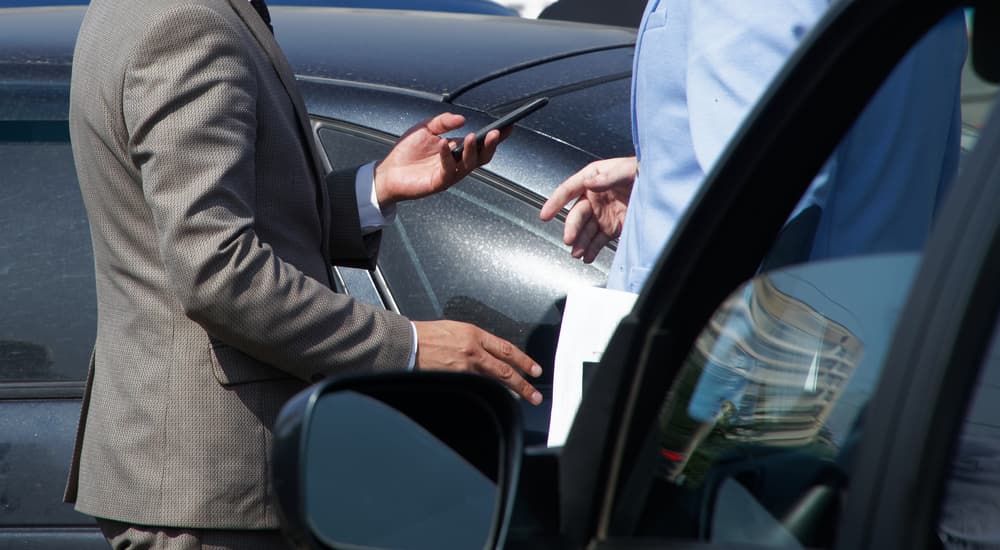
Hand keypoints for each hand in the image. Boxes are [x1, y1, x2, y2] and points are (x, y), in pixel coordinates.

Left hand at [373, 113, 509, 207]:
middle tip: (496, 132)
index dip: (496, 136)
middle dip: (491, 145)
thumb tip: (463, 119)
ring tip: (470, 136)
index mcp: (458, 149)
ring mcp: (450, 174)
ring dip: (472, 150)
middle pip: (482, 156)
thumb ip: (443, 122)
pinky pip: (449, 170)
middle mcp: (458, 163)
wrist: (388, 171)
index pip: (482, 143)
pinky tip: (444, 144)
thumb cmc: (407, 151)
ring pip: (470, 165)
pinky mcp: (439, 182)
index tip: (509, 126)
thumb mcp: (425, 128)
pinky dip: (447, 156)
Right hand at [413, 320, 542, 404]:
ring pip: (492, 383)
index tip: (535, 369)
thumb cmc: (426, 335)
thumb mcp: (455, 330)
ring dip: (508, 393)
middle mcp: (472, 352)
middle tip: (535, 395)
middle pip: (504, 371)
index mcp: (474, 335)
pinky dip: (485, 395)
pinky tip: (493, 402)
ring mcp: (463, 369)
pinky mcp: (454, 380)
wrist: (406, 343)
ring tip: (521, 400)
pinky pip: (474, 390)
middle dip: (523, 384)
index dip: (524, 361)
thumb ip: (474, 341)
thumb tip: (489, 353)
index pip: (506, 349)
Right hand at [539, 156, 636, 262]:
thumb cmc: (641, 170)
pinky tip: (588, 257)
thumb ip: (606, 177)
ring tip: (578, 253)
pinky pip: (598, 240)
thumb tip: (590, 183)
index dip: (555, 202)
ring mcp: (602, 214)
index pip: (569, 190)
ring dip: (580, 243)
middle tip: (569, 239)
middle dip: (572, 228)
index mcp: (592, 179)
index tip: (545, 214)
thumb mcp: (624, 170)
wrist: (659, 185)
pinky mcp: (612, 227)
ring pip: (586, 231)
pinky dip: (592, 250)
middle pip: (577, 215)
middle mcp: (594, 198)